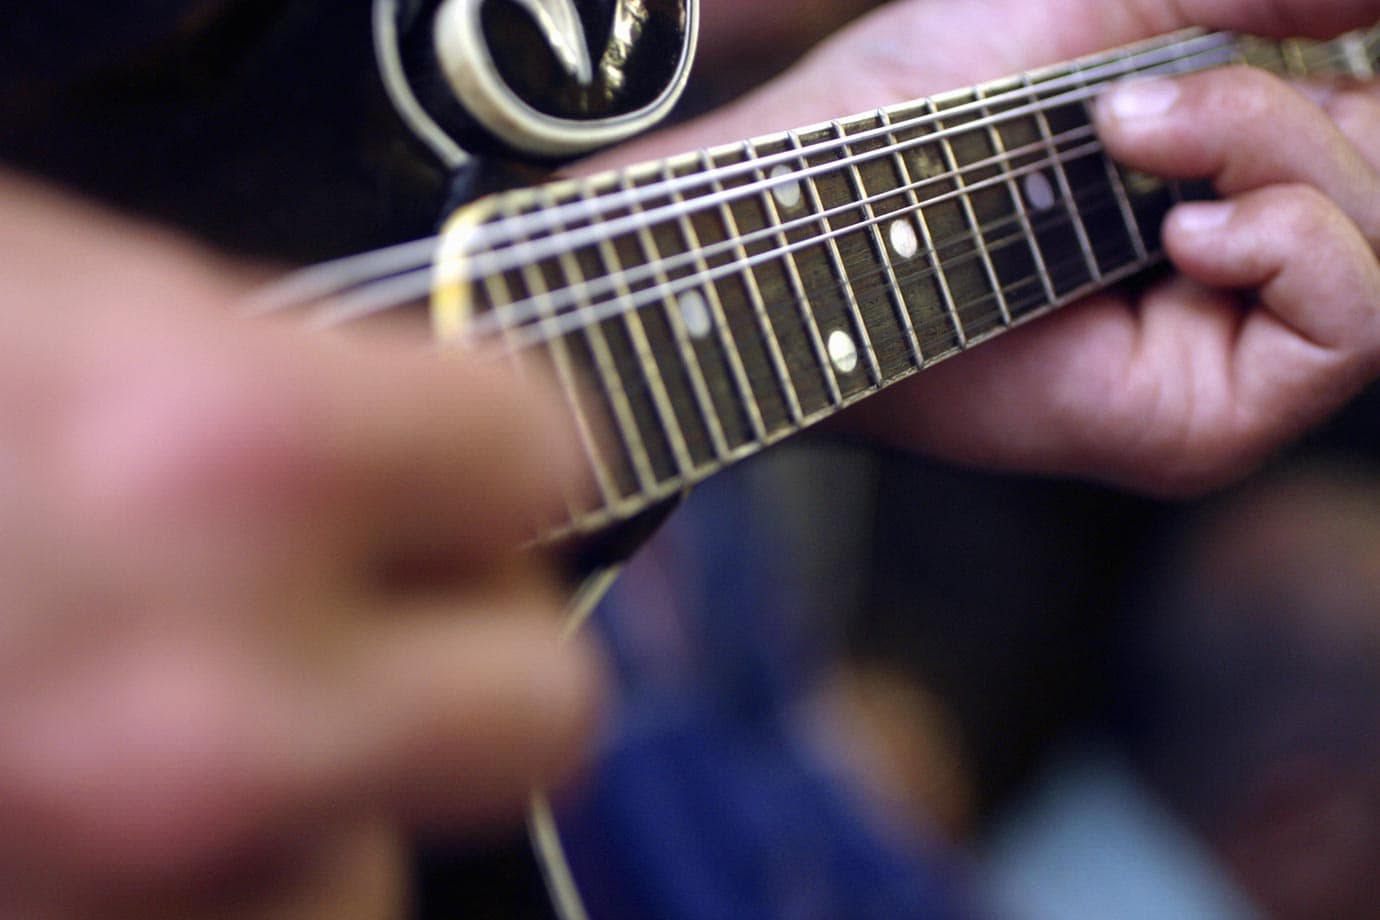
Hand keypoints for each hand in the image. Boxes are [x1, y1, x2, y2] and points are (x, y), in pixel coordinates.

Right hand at [0, 176, 602, 919]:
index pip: (545, 458)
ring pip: (390, 859)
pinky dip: (228, 871)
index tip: (467, 456)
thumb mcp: (49, 298)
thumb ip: (272, 361)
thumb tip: (401, 410)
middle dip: (479, 649)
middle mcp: (217, 696)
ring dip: (333, 784)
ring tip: (203, 705)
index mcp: (231, 457)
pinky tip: (133, 785)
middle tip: (383, 606)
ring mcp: (161, 867)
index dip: (495, 446)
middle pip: (544, 711)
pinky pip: (269, 917)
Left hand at [605, 0, 1379, 495]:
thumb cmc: (925, 104)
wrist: (815, 206)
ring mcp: (1224, 363)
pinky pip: (1352, 328)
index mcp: (1225, 188)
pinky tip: (1180, 234)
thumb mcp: (1115, 4)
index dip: (1322, 92)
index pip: (1367, 138)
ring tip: (1131, 148)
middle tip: (1134, 111)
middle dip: (1288, 119)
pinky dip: (1292, 245)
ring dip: (1279, 161)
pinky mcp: (1197, 424)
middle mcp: (1236, 281)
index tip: (1198, 62)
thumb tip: (1377, 2)